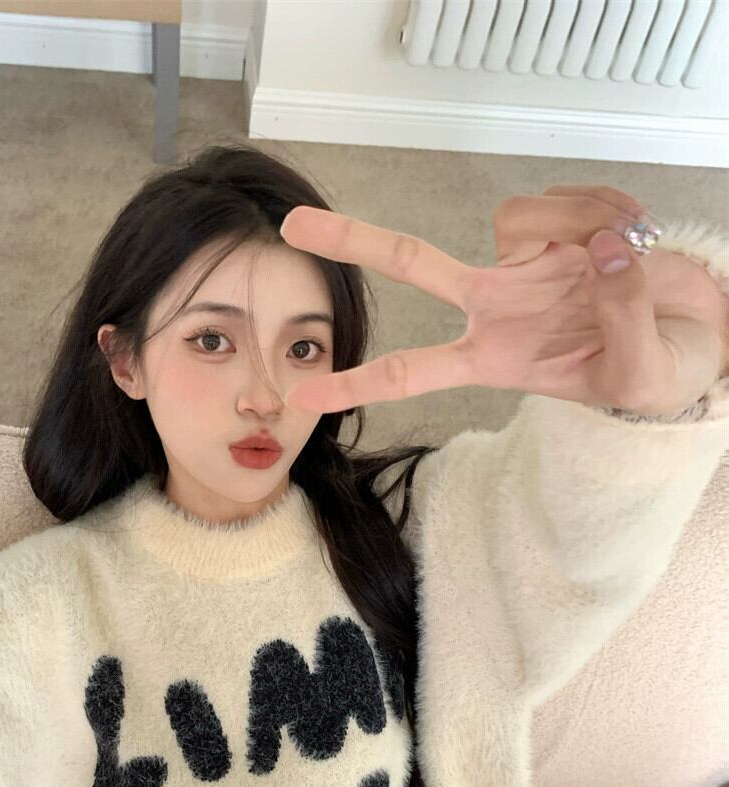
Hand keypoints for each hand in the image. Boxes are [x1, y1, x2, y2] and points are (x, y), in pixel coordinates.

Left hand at [279, 184, 728, 418]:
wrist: (698, 339)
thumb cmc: (658, 375)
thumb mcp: (638, 375)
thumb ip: (622, 320)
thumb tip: (604, 250)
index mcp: (495, 358)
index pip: (414, 370)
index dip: (358, 382)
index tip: (301, 393)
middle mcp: (497, 305)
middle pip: (413, 264)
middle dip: (354, 241)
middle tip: (292, 226)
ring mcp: (526, 261)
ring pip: (516, 215)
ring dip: (575, 225)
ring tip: (626, 259)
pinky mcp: (562, 223)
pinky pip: (568, 197)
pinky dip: (607, 209)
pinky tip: (631, 236)